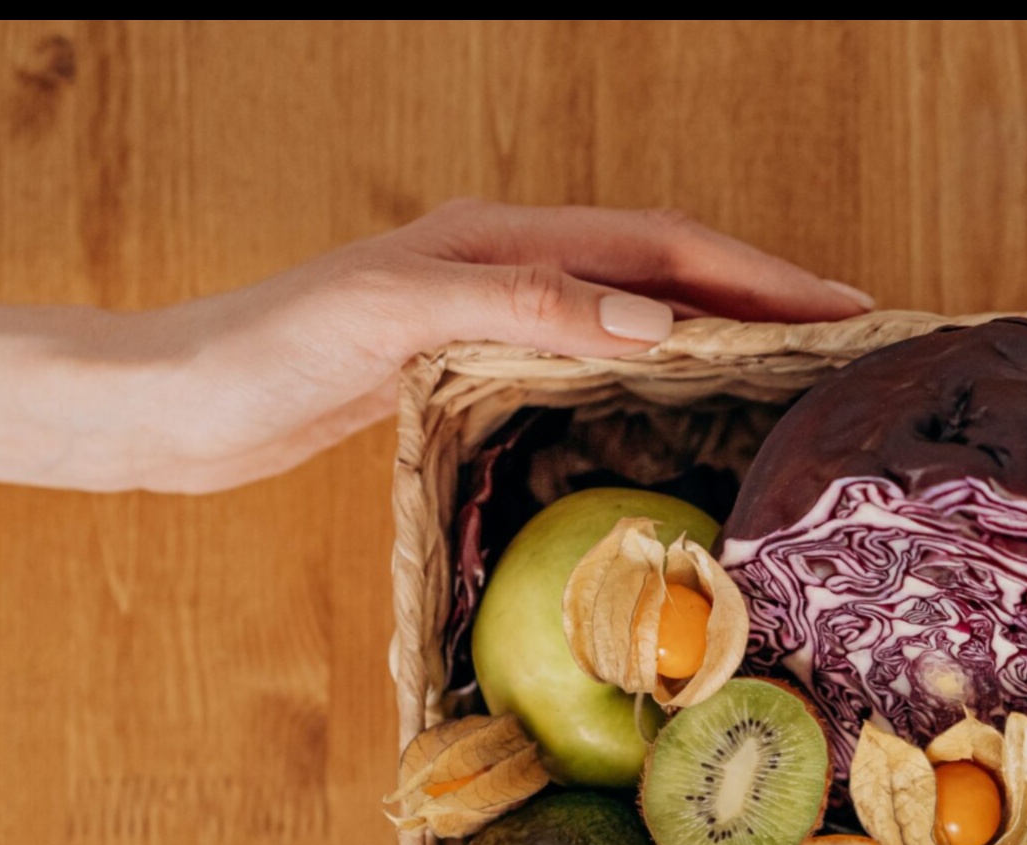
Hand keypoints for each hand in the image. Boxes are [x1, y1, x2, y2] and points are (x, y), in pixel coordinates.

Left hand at [84, 198, 872, 491]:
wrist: (173, 404)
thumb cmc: (265, 355)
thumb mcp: (393, 316)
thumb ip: (522, 304)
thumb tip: (655, 319)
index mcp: (499, 239)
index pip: (664, 246)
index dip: (761, 277)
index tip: (848, 310)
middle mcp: (501, 264)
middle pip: (665, 270)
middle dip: (763, 301)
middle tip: (853, 348)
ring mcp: (483, 314)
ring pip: (632, 316)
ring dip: (716, 339)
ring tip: (792, 383)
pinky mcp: (458, 368)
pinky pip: (585, 363)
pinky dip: (650, 380)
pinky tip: (675, 423)